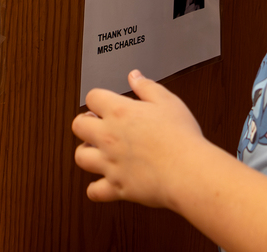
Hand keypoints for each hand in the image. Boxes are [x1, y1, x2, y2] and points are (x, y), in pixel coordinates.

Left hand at [72, 70, 206, 208]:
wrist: (187, 171)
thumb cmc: (181, 137)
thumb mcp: (167, 101)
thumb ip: (146, 86)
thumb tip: (134, 76)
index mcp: (120, 112)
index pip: (92, 97)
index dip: (98, 98)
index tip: (104, 102)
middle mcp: (109, 137)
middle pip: (78, 125)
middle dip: (85, 122)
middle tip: (95, 123)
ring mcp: (110, 163)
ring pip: (80, 157)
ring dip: (86, 152)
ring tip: (97, 150)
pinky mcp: (116, 186)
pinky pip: (94, 191)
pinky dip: (96, 188)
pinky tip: (104, 181)